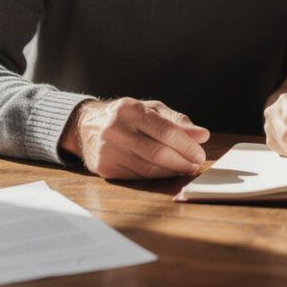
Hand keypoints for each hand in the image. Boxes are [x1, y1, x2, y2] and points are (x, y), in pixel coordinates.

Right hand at [64, 98, 209, 179]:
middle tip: (195, 164)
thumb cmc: (125, 116)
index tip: (200, 153)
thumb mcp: (150, 109)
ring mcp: (108, 151)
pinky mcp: (105, 169)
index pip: (165, 131)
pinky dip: (157, 176)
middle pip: (158, 153)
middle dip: (182, 161)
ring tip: (185, 168)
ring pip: (149, 168)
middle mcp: (116, 130)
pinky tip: (167, 172)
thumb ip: (177, 121)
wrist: (85, 126)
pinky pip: (138, 176)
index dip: (186, 145)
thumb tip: (202, 135)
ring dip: (172, 171)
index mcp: (130, 110)